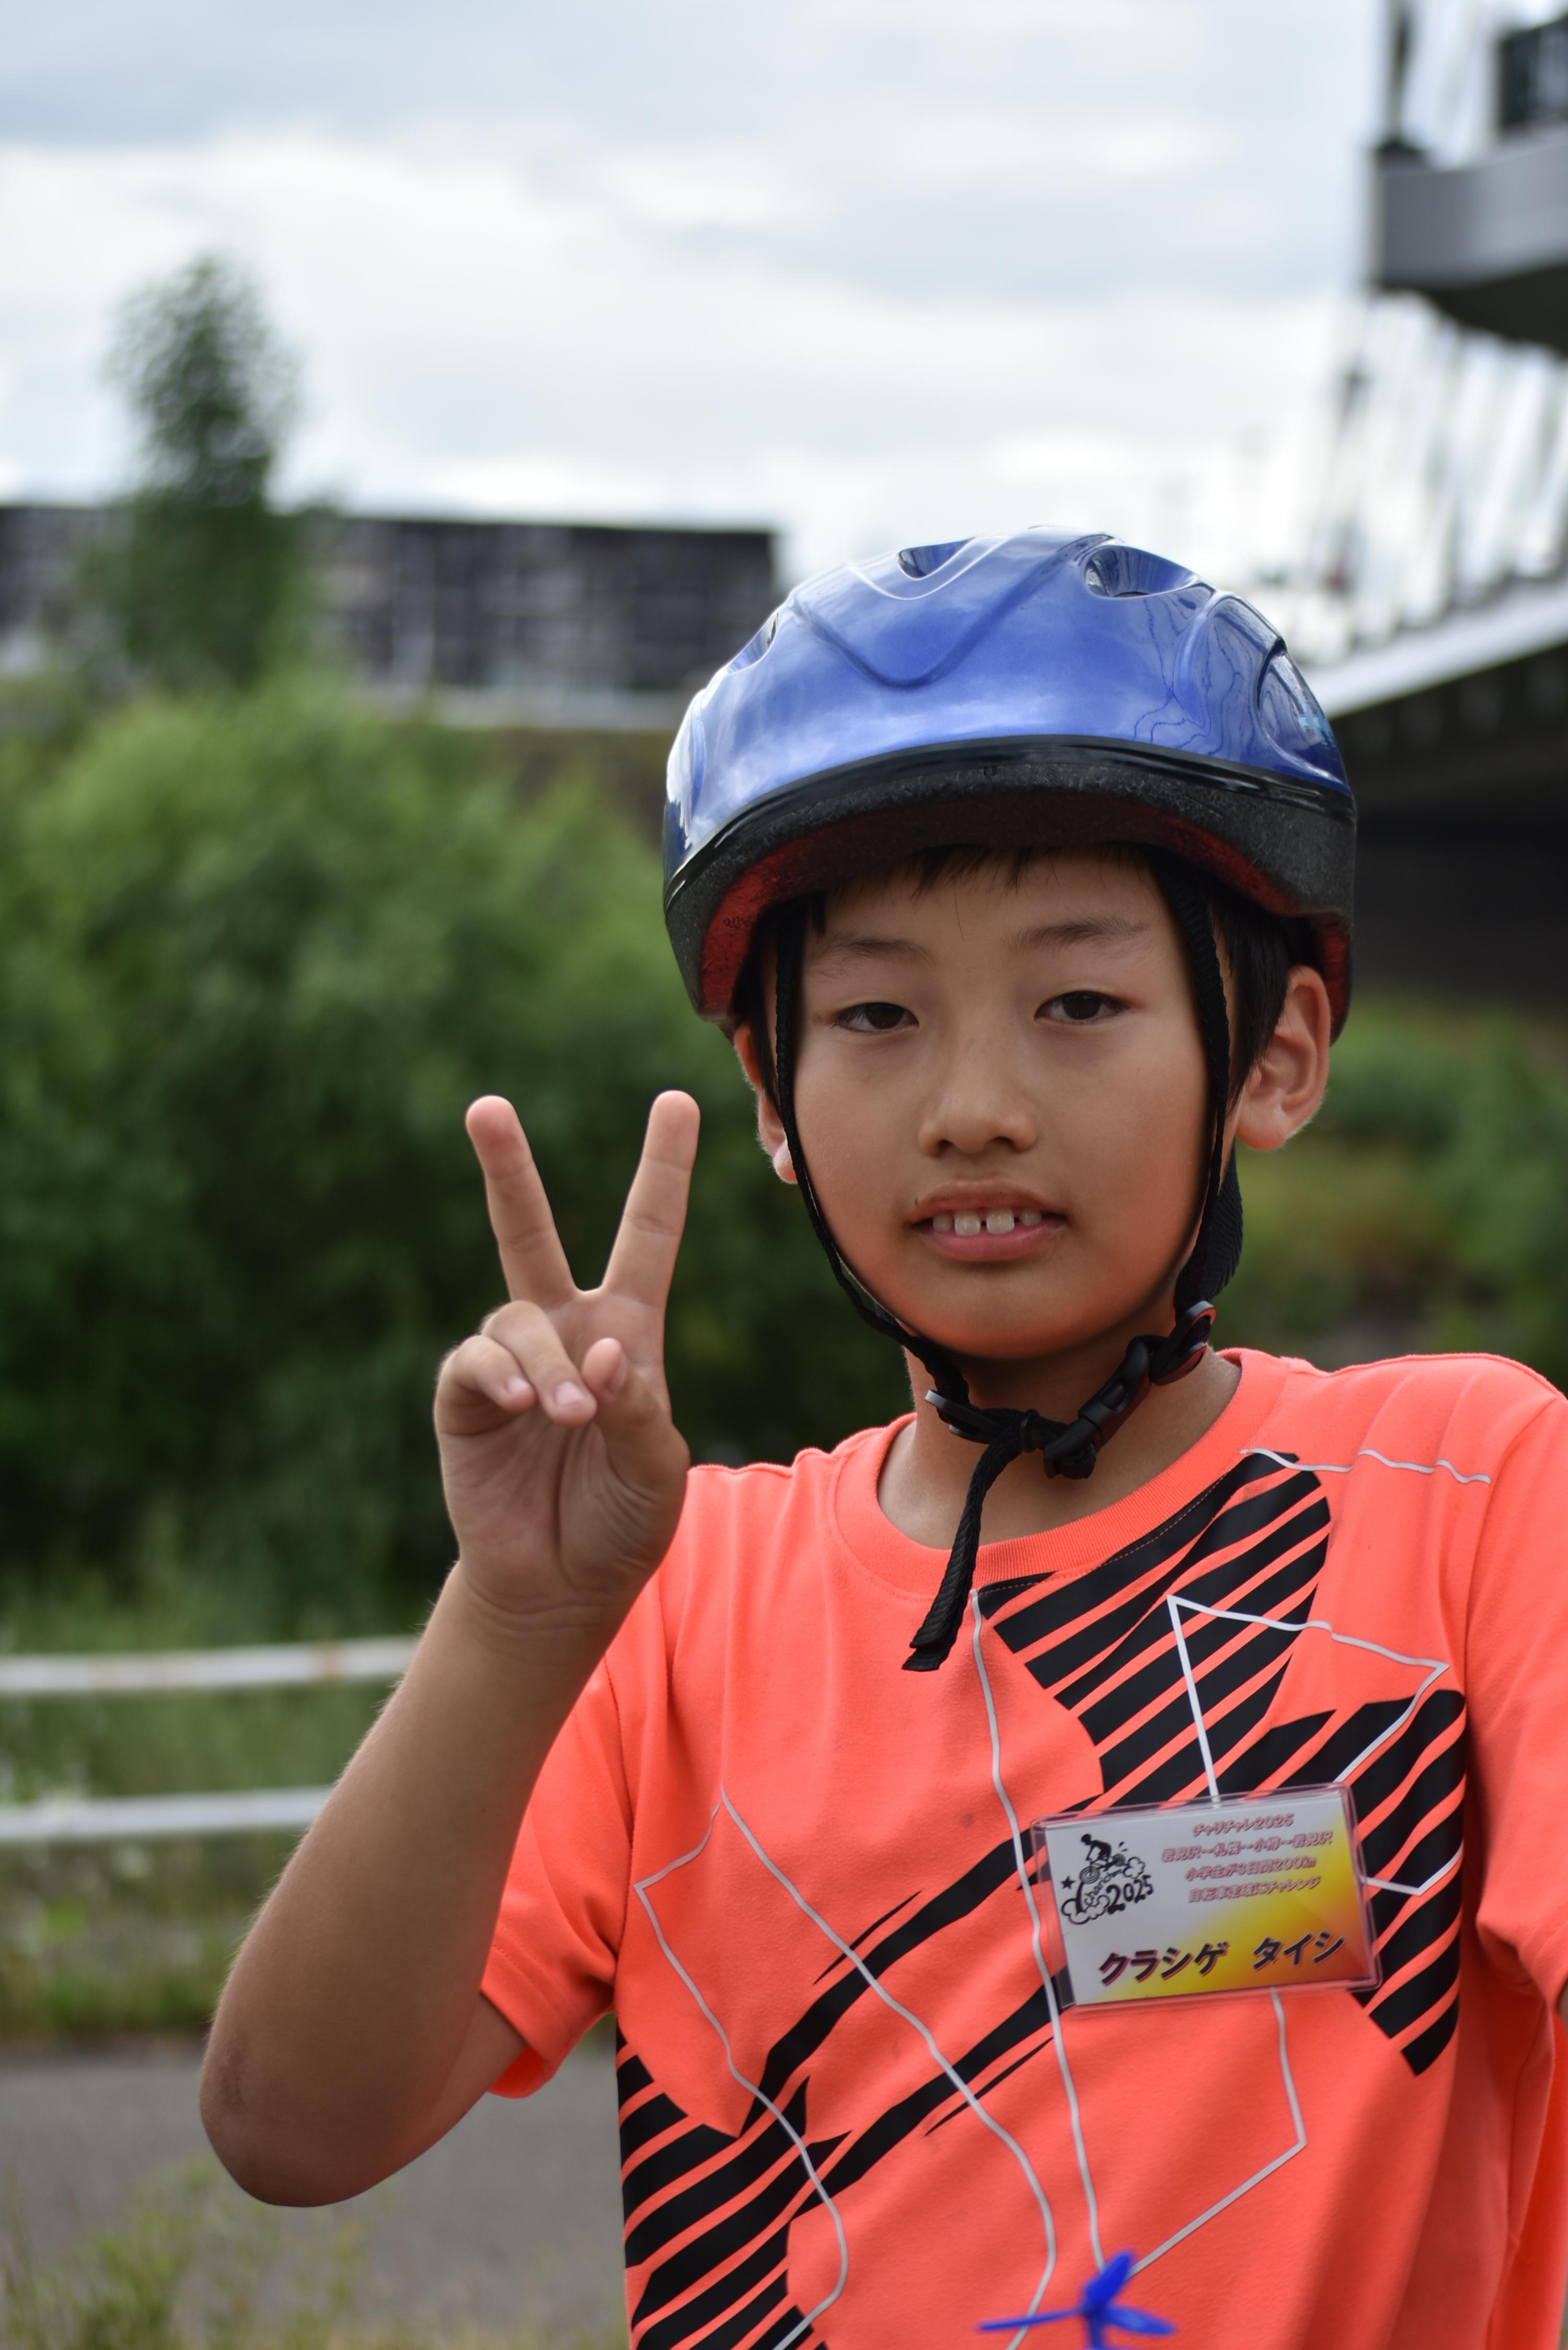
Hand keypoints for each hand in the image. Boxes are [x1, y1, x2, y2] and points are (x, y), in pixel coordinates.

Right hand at [435, 1091, 698, 1629]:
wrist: (561, 1585)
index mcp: (628, 1330)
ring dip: (545, 1362)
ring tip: (567, 1415)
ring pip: (517, 1317)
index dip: (662, 1169)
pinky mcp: (465, 1397)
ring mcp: (510, 1360)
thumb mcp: (657, 1467)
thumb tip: (603, 1350)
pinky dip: (503, 1377)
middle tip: (485, 1108)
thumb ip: (641, 1407)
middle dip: (506, 1169)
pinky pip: (478, 1363)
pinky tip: (523, 1407)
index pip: (648, 1234)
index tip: (676, 1099)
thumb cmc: (622, 1520)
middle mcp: (563, 1329)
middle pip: (532, 1233)